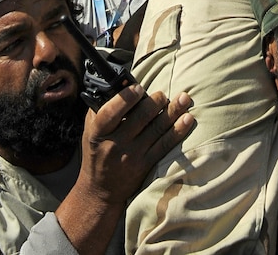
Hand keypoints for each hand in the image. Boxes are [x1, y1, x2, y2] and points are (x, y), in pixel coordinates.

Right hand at [77, 86, 194, 204]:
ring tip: (184, 98)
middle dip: (156, 101)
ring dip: (173, 111)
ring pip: (156, 129)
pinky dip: (178, 130)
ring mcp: (132, 156)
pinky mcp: (146, 165)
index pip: (111, 112)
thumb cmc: (97, 153)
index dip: (127, 97)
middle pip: (140, 118)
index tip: (139, 87)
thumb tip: (119, 84)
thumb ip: (100, 108)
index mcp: (98, 133)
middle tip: (163, 94)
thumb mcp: (90, 131)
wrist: (100, 192)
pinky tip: (188, 119)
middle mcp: (115, 144)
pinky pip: (165, 145)